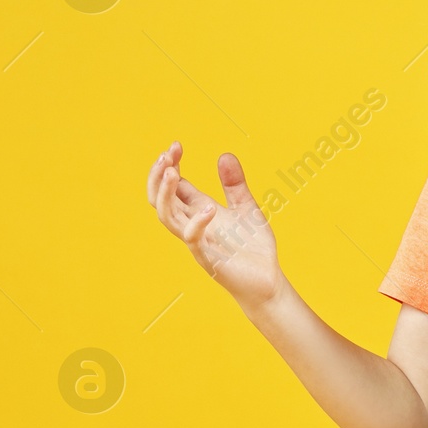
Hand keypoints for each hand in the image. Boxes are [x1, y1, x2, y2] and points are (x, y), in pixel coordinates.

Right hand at [146, 141, 285, 309]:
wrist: (267, 281)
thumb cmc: (253, 248)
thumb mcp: (246, 207)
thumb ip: (234, 184)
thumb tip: (224, 154)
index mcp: (199, 212)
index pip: (174, 186)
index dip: (170, 165)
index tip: (175, 146)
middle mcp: (192, 226)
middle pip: (161, 200)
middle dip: (159, 176)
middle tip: (165, 154)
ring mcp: (198, 243)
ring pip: (167, 217)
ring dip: (166, 195)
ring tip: (172, 171)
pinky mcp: (209, 259)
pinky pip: (193, 240)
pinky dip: (197, 223)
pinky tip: (209, 208)